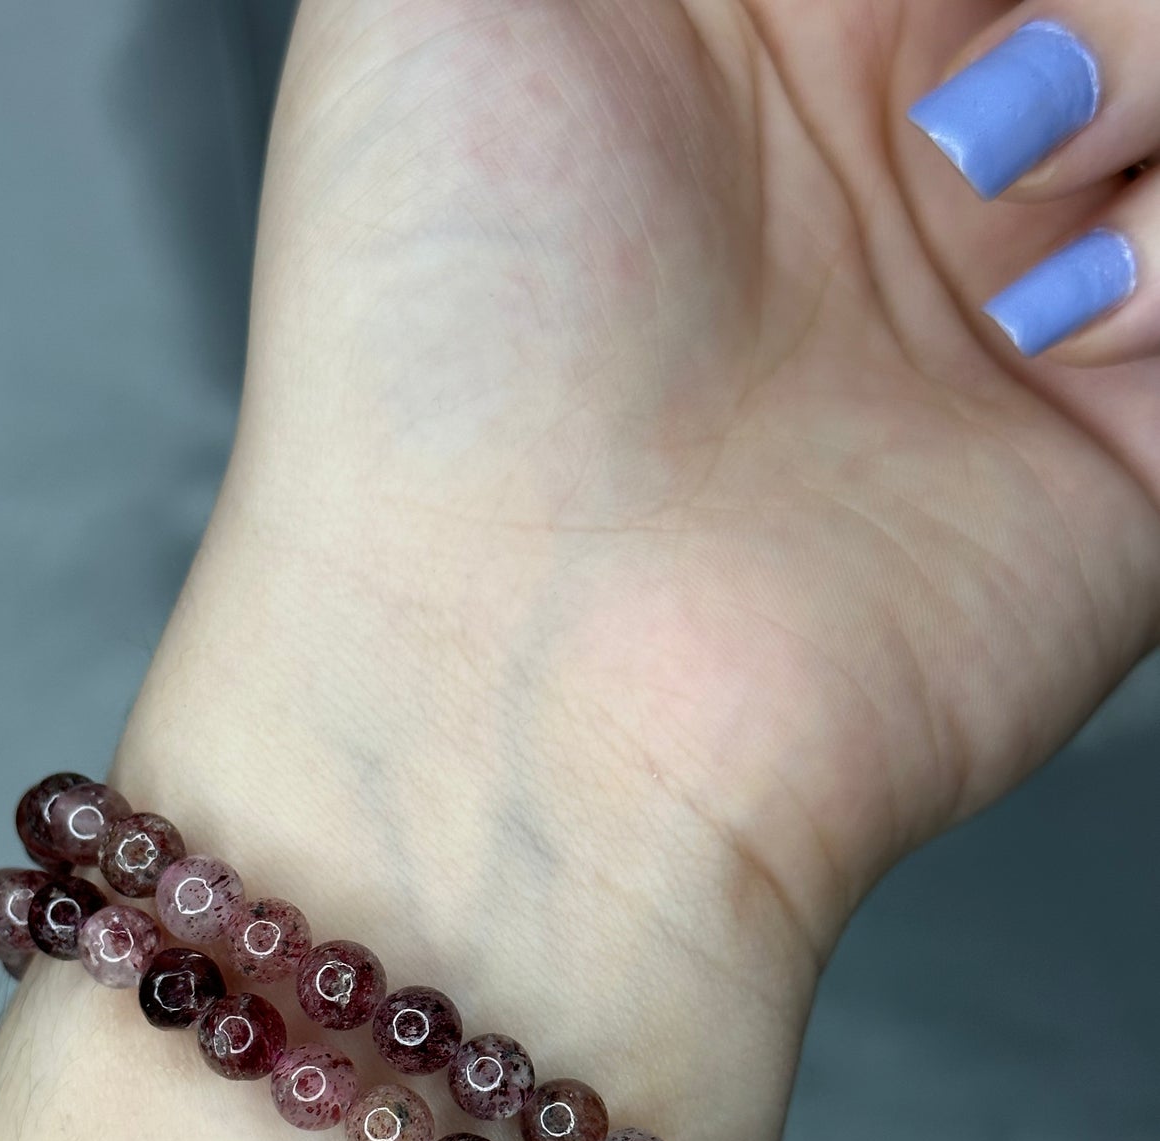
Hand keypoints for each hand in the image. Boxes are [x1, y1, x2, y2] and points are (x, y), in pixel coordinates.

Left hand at [207, 0, 1158, 964]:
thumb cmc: (436, 352)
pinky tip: (1058, 314)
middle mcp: (938, 116)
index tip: (913, 0)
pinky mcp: (1150, 438)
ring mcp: (1054, 271)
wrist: (521, 689)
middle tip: (948, 67)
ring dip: (1148, 48)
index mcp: (776, 2)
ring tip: (991, 169)